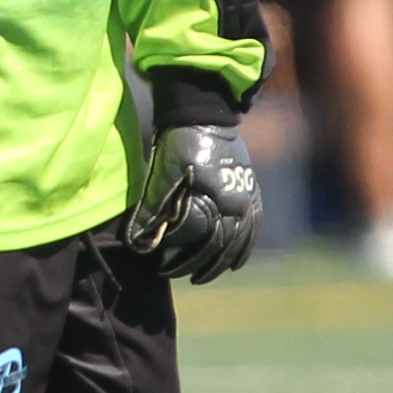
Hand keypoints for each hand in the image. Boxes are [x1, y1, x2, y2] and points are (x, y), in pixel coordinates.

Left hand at [124, 121, 259, 283]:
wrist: (205, 116)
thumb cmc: (179, 142)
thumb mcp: (163, 174)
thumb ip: (153, 209)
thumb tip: (138, 243)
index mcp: (220, 200)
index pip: (203, 242)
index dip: (183, 259)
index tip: (163, 269)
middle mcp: (241, 203)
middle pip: (223, 245)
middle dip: (201, 265)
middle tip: (180, 276)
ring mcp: (249, 197)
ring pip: (241, 240)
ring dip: (224, 262)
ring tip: (206, 276)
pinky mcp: (251, 191)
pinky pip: (254, 226)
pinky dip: (246, 246)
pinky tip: (237, 261)